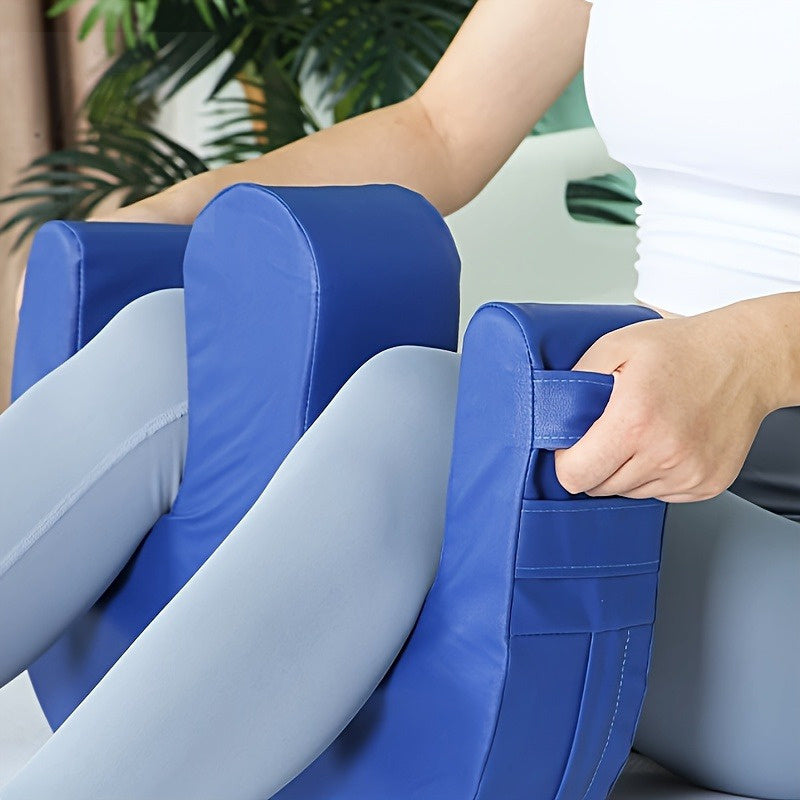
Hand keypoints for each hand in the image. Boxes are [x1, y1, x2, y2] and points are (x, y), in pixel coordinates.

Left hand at [554, 303, 783, 502]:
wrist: (746, 357)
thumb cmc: (682, 348)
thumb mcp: (615, 346)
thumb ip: (576, 380)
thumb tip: (552, 410)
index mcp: (634, 421)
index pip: (576, 475)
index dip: (567, 461)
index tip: (573, 444)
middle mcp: (664, 454)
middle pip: (599, 487)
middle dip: (595, 463)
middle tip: (611, 430)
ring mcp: (689, 473)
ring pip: (629, 492)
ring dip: (626, 469)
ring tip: (644, 430)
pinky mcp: (707, 484)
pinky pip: (660, 494)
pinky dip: (655, 474)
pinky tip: (666, 441)